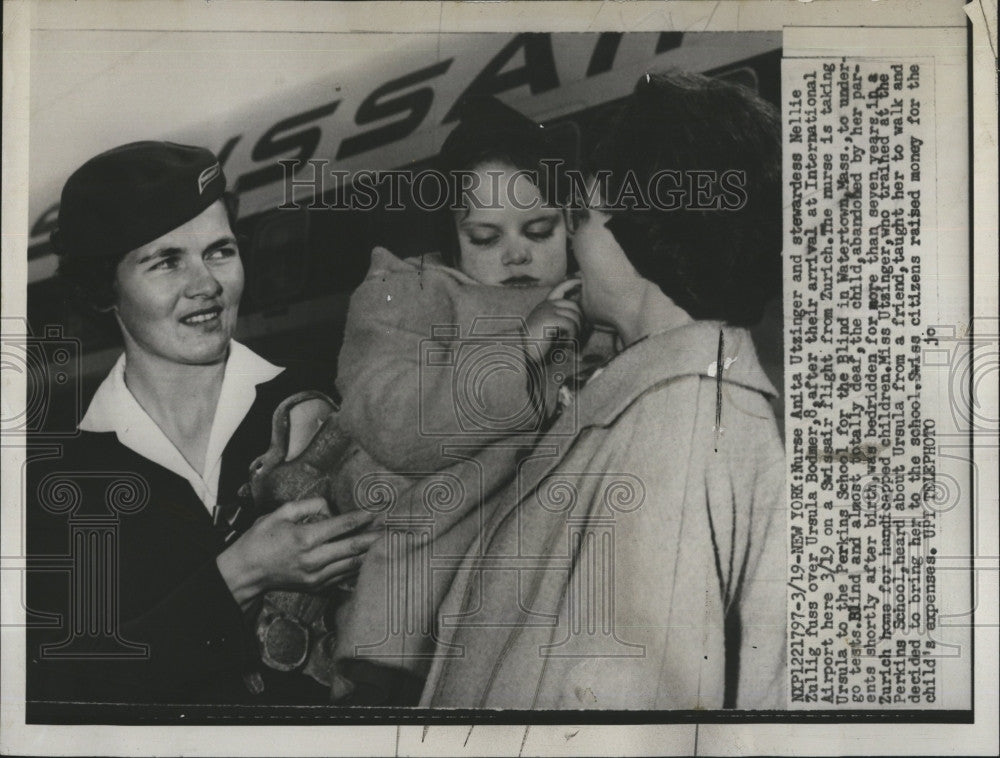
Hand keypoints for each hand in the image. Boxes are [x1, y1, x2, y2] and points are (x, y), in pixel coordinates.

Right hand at [216, 498, 377, 609]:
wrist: (246, 573)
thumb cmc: (260, 539)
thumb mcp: (280, 513)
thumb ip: (308, 507)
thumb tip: (330, 508)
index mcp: (304, 538)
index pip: (341, 526)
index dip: (361, 518)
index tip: (375, 511)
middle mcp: (312, 560)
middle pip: (353, 548)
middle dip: (374, 537)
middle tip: (393, 528)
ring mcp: (315, 576)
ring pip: (352, 565)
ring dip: (370, 553)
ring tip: (387, 542)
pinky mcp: (316, 586)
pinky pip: (343, 576)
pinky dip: (357, 567)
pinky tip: (369, 559)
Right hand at [525, 279, 582, 359]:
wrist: (521, 350)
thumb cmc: (535, 343)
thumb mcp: (547, 327)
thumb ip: (558, 319)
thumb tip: (579, 319)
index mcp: (544, 305)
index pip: (560, 288)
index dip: (571, 283)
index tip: (580, 282)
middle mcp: (546, 305)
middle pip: (573, 305)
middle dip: (581, 319)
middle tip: (578, 333)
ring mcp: (547, 310)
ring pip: (574, 316)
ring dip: (577, 330)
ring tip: (571, 340)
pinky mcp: (549, 319)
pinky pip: (570, 324)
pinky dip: (572, 335)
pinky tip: (567, 343)